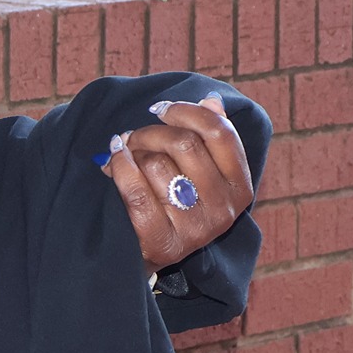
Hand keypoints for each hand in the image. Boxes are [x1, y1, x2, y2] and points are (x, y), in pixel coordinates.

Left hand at [103, 93, 254, 272]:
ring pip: (156, 164)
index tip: (162, 109)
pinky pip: (135, 190)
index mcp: (239, 187)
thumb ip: (210, 137)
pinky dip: (120, 168)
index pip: (219, 132)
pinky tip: (113, 161)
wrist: (146, 252)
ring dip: (133, 153)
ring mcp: (195, 229)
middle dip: (151, 132)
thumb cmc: (173, 201)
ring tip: (127, 159)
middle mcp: (223, 210)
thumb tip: (212, 100)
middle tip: (134, 137)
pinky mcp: (163, 242)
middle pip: (184, 143)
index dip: (186, 111)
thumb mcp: (200, 172)